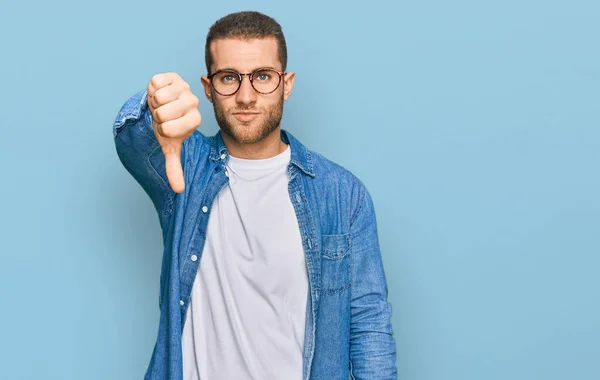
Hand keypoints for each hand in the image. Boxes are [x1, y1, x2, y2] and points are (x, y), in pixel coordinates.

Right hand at [147, 72, 201, 192]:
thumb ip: (174, 167)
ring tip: (160, 105)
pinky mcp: (172, 76)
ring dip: (153, 103)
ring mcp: (184, 87)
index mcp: (195, 121)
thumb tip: (178, 189)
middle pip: (162, 114)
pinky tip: (159, 92)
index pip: (170, 129)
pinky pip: (154, 83)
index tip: (167, 128)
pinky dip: (151, 89)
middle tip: (162, 115)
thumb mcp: (170, 146)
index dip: (162, 129)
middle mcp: (193, 103)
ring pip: (158, 98)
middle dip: (156, 116)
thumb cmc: (168, 126)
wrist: (163, 106)